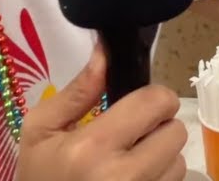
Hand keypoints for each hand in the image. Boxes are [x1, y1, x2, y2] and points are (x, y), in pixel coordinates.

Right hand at [18, 45, 187, 180]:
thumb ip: (77, 91)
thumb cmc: (39, 175)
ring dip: (161, 158)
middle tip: (133, 136)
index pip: (156, 102)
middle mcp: (123, 175)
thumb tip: (106, 52)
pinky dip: (159, 179)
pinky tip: (133, 180)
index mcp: (92, 146)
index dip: (153, 98)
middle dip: (158, 129)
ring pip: (178, 161)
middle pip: (175, 132)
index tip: (139, 106)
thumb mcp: (41, 130)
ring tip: (130, 162)